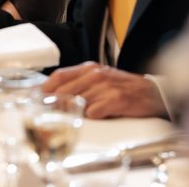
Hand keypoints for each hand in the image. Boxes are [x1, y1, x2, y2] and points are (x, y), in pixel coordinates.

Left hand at [43, 62, 166, 118]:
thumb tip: (55, 94)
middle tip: (45, 115)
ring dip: (70, 112)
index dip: (44, 87)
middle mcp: (95, 74)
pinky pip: (95, 111)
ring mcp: (106, 86)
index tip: (34, 98)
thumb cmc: (124, 88)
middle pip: (64, 90)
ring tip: (66, 120)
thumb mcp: (100, 79)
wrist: (154, 93)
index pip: (59, 76)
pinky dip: (90, 117)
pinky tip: (92, 119)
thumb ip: (80, 84)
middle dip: (53, 104)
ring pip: (78, 101)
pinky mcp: (116, 98)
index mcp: (89, 68)